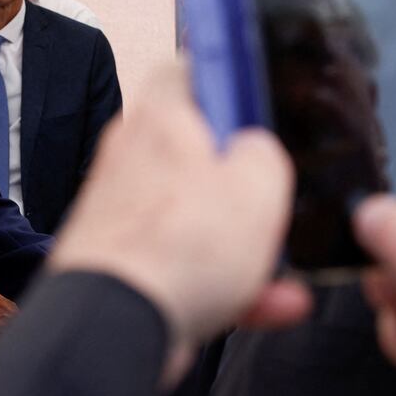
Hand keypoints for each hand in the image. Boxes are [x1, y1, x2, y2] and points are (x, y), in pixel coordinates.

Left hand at [50, 61, 310, 378]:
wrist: (115, 324)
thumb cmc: (176, 247)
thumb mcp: (257, 185)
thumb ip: (264, 155)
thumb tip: (256, 152)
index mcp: (161, 119)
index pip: (182, 70)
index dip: (219, 76)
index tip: (248, 96)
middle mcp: (133, 158)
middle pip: (197, 152)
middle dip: (242, 183)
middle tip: (272, 199)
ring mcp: (124, 210)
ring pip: (196, 215)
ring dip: (241, 243)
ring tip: (280, 273)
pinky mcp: (124, 258)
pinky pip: (182, 259)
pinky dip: (220, 279)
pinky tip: (264, 303)